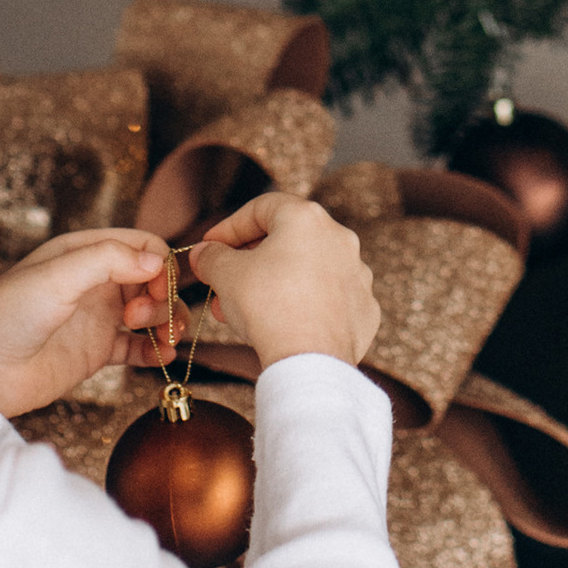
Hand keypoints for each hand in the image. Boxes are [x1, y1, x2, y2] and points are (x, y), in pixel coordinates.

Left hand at [0, 228, 174, 421]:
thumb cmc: (6, 315)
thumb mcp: (58, 276)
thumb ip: (110, 260)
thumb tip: (157, 258)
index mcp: (82, 253)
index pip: (140, 245)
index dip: (158, 264)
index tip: (157, 289)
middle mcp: (93, 282)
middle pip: (151, 280)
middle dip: (161, 297)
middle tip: (140, 318)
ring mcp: (96, 318)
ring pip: (150, 313)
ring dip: (165, 323)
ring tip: (161, 340)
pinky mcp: (95, 352)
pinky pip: (138, 348)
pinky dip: (155, 351)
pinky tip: (163, 357)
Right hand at [186, 193, 379, 370]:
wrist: (309, 359)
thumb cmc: (268, 306)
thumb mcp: (225, 274)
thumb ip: (211, 256)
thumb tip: (204, 253)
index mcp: (307, 218)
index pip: (261, 208)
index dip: (229, 227)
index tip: (210, 248)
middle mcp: (339, 239)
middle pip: (285, 241)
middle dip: (248, 263)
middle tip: (222, 284)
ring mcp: (356, 274)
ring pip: (306, 272)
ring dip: (272, 285)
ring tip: (241, 312)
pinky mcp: (364, 308)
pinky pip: (327, 299)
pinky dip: (302, 305)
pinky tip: (280, 325)